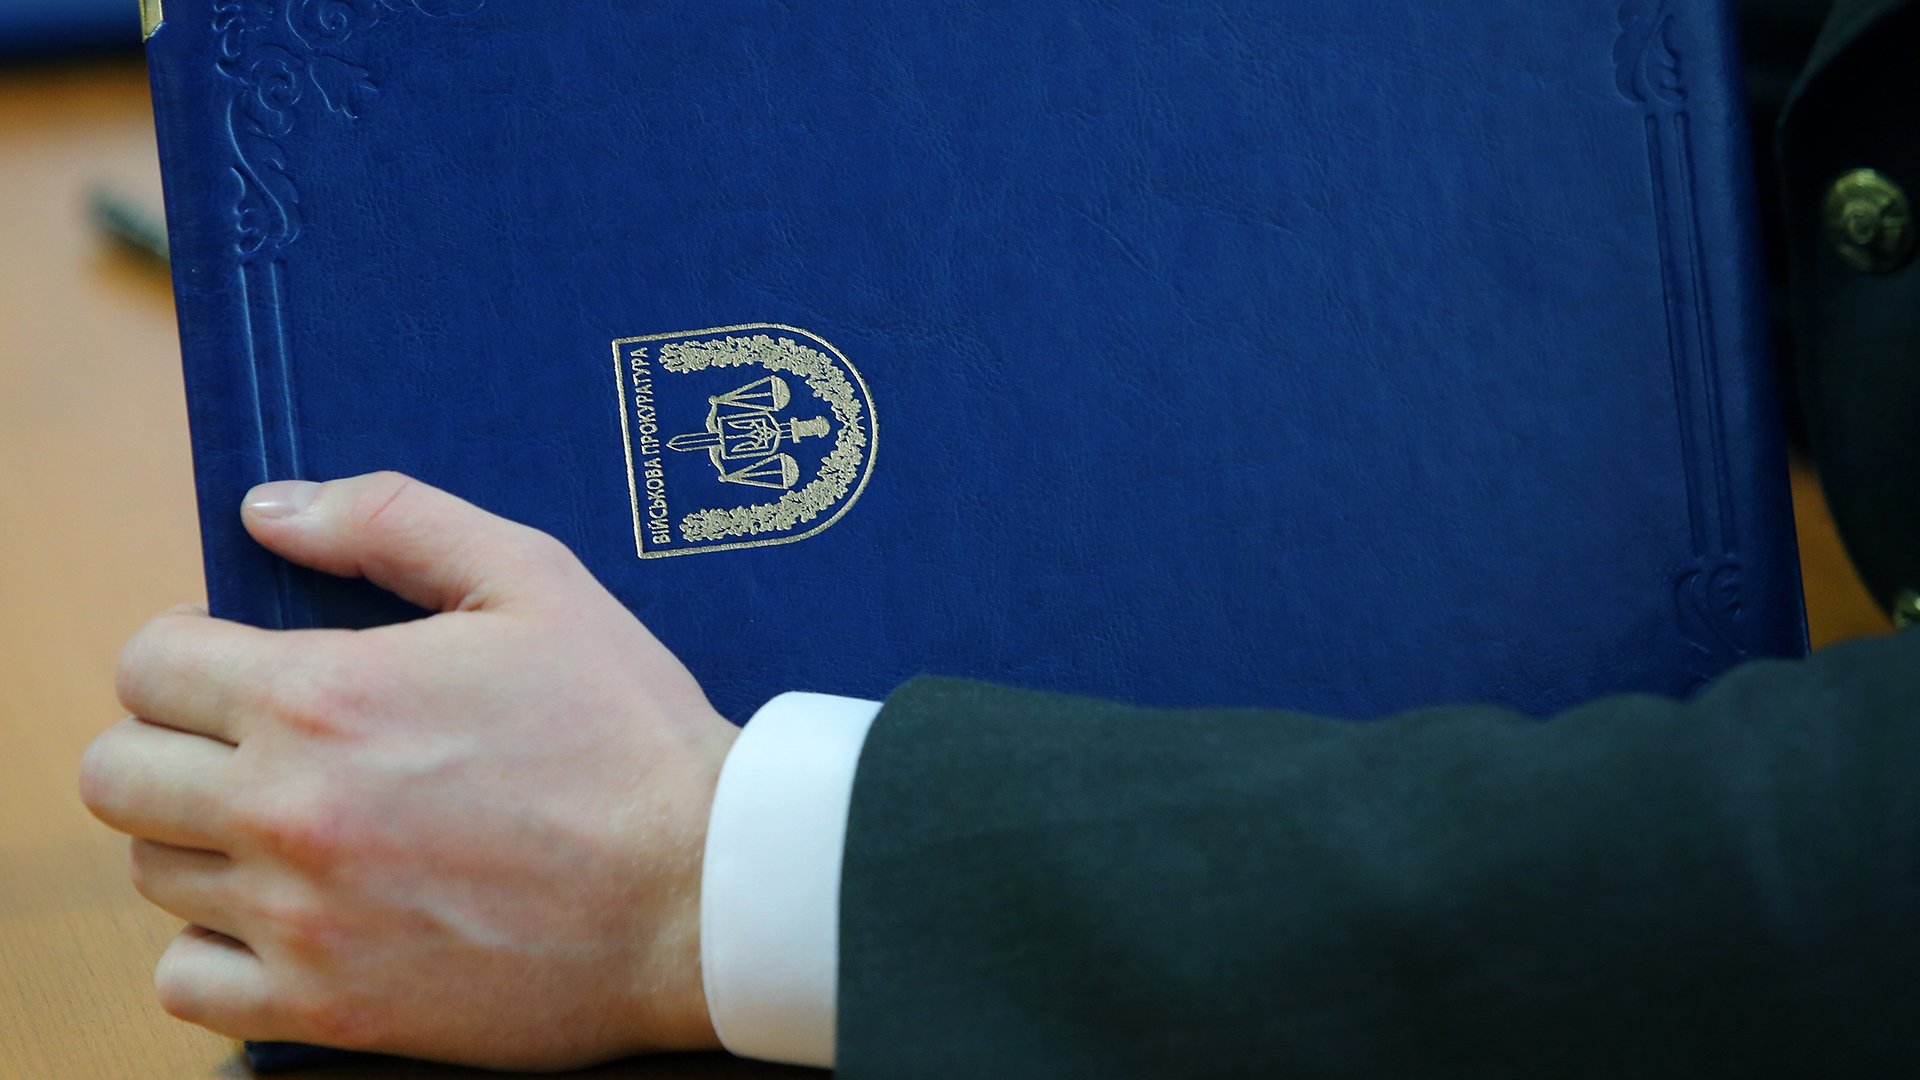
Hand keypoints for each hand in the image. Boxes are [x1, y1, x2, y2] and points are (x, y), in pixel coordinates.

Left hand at [79, 472, 735, 1068]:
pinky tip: (300, 915)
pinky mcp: (328, 1006)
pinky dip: (222, 949)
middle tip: (259, 749)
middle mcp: (288, 809)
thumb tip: (267, 511)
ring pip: (154, 875)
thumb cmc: (628, 733)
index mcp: (326, 696)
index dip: (190, 655)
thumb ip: (393, 520)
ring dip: (209, 843)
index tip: (246, 672)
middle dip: (175, 745)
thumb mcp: (536, 582)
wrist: (704, 890)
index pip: (148, 665)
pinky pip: (186, 983)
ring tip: (302, 830)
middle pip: (119, 774)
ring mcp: (300, 920)